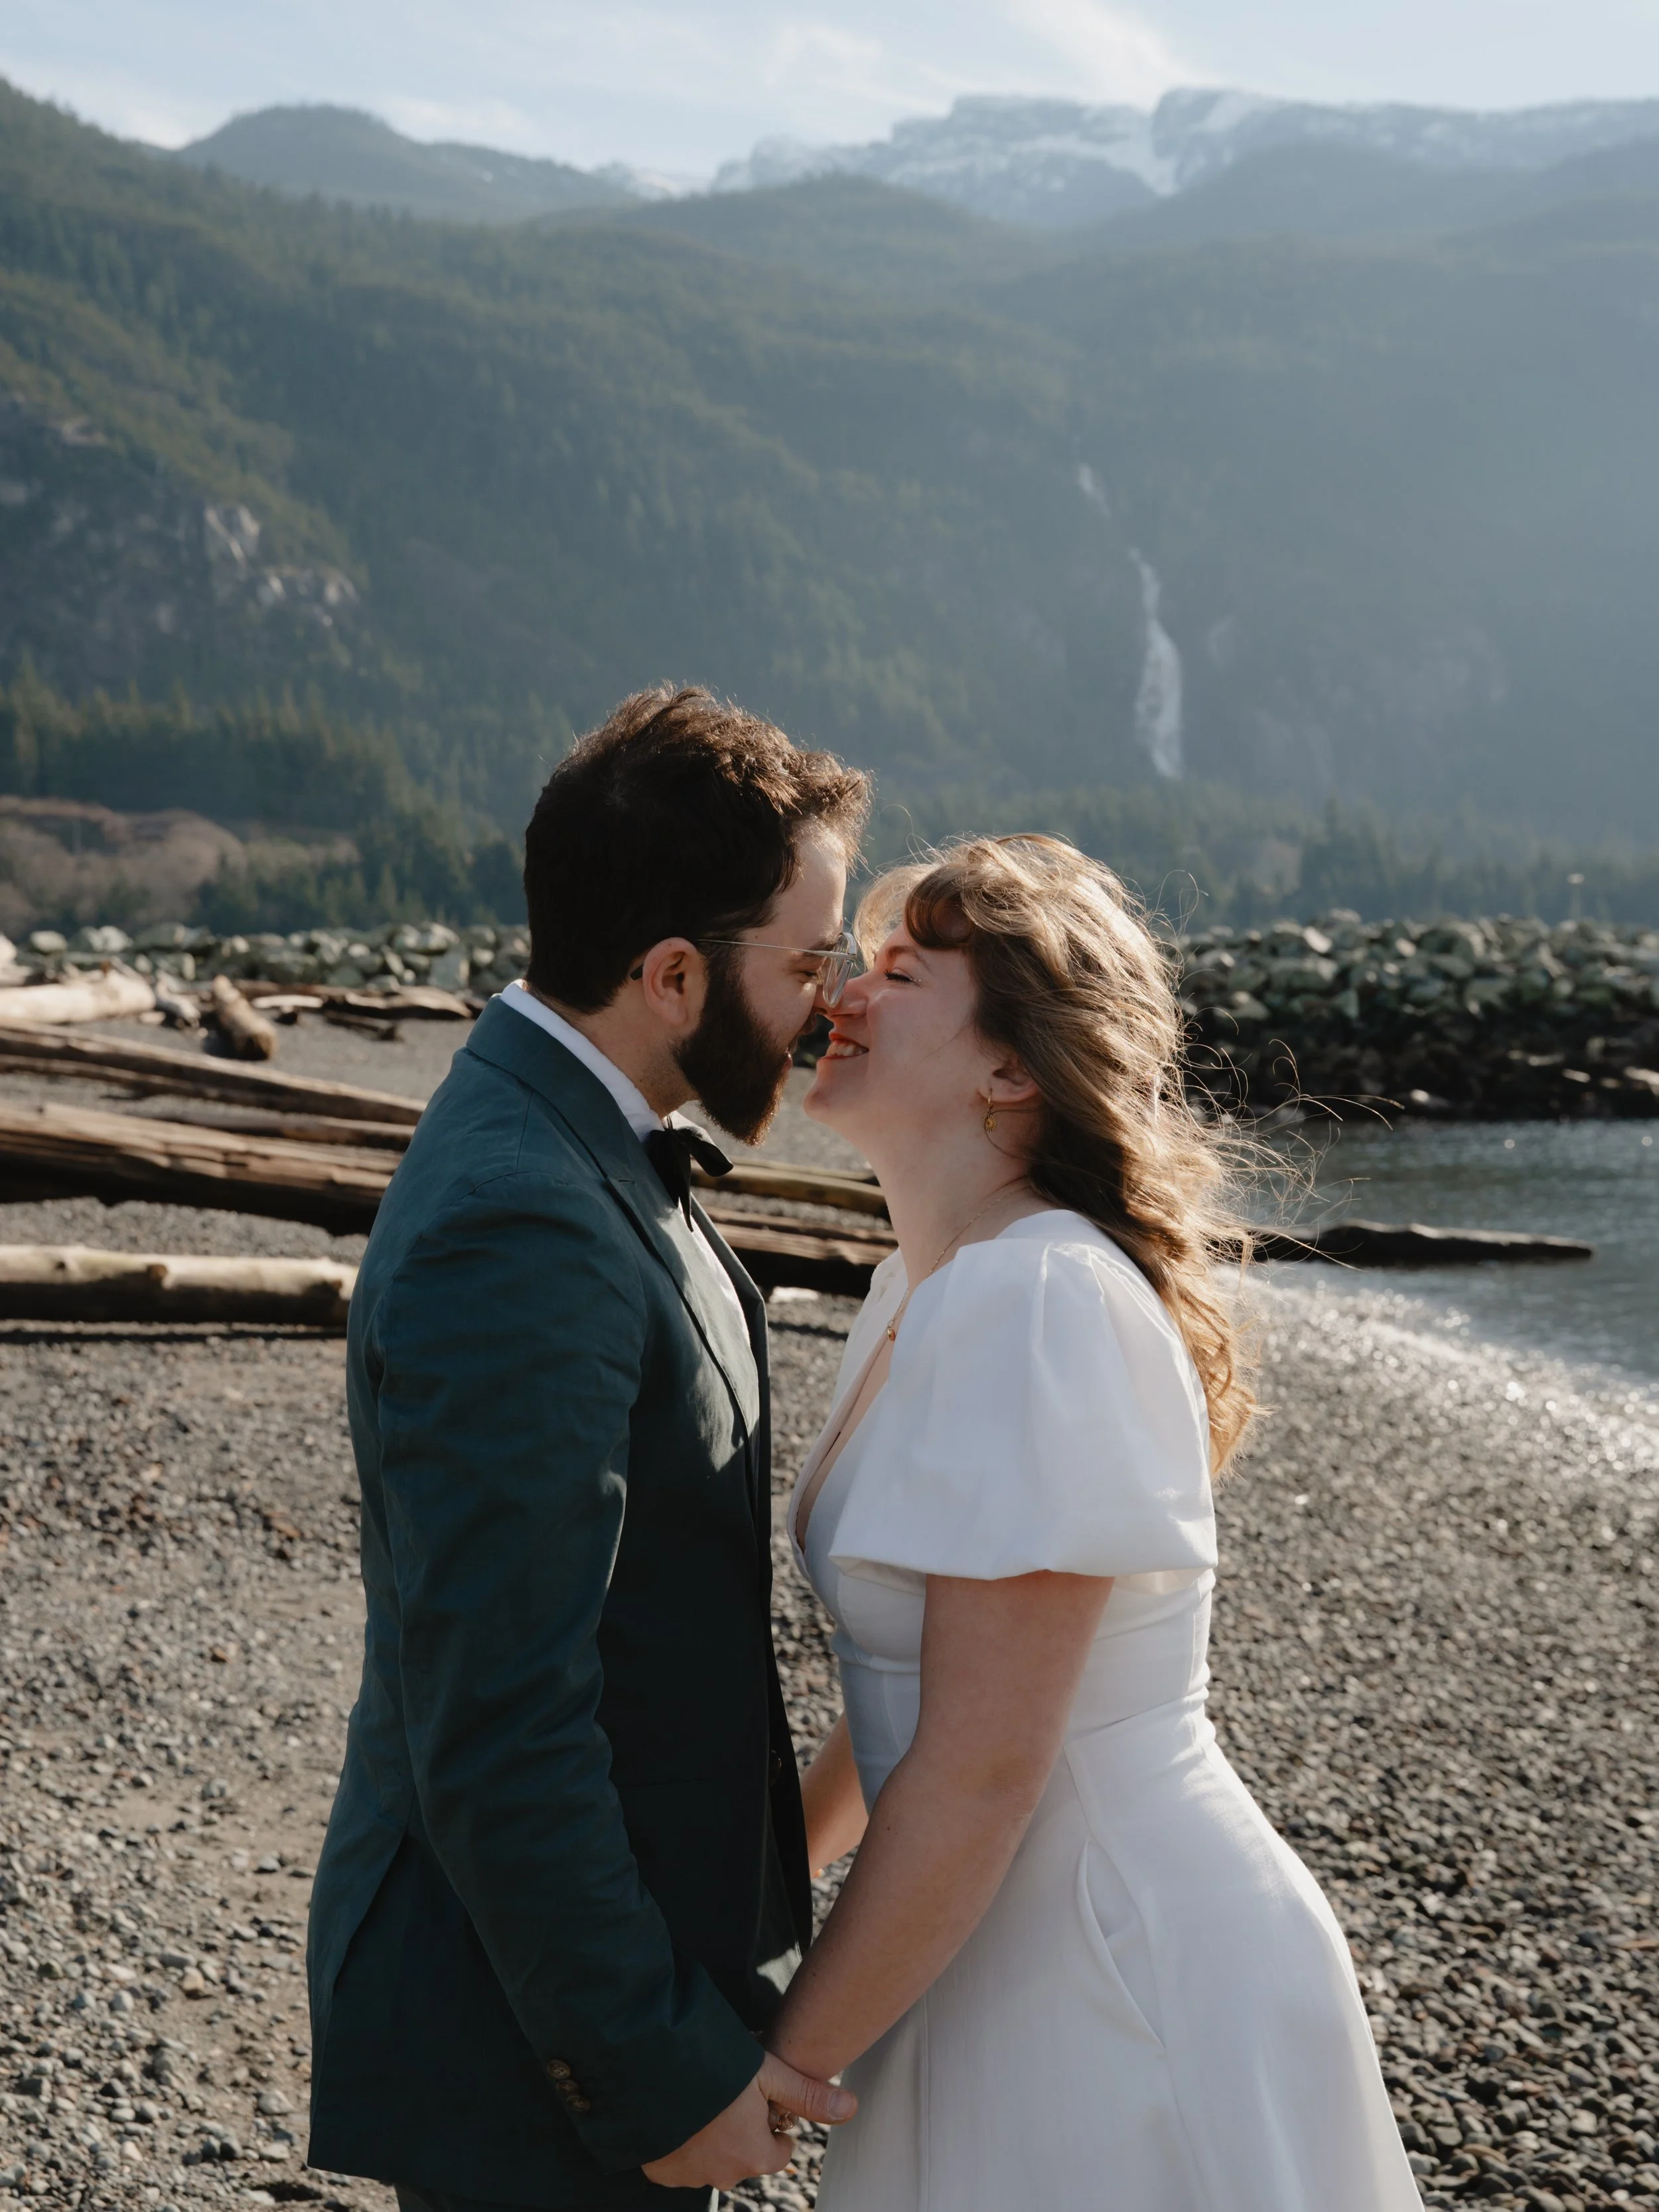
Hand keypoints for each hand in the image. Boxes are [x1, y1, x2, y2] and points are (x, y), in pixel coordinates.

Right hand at [641, 2052, 855, 2190]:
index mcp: (755, 2156)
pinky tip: (681, 2110)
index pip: (779, 2153)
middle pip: (746, 2157)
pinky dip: (683, 2142)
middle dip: (743, 2131)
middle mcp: (724, 2175)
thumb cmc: (716, 2066)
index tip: (761, 2099)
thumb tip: (853, 2107)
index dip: (774, 2123)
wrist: (651, 2069)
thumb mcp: (769, 2074)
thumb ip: (809, 2096)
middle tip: (730, 2092)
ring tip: (704, 2096)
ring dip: (712, 2137)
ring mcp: (690, 2177)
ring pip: (713, 2160)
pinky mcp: (661, 2171)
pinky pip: (681, 2162)